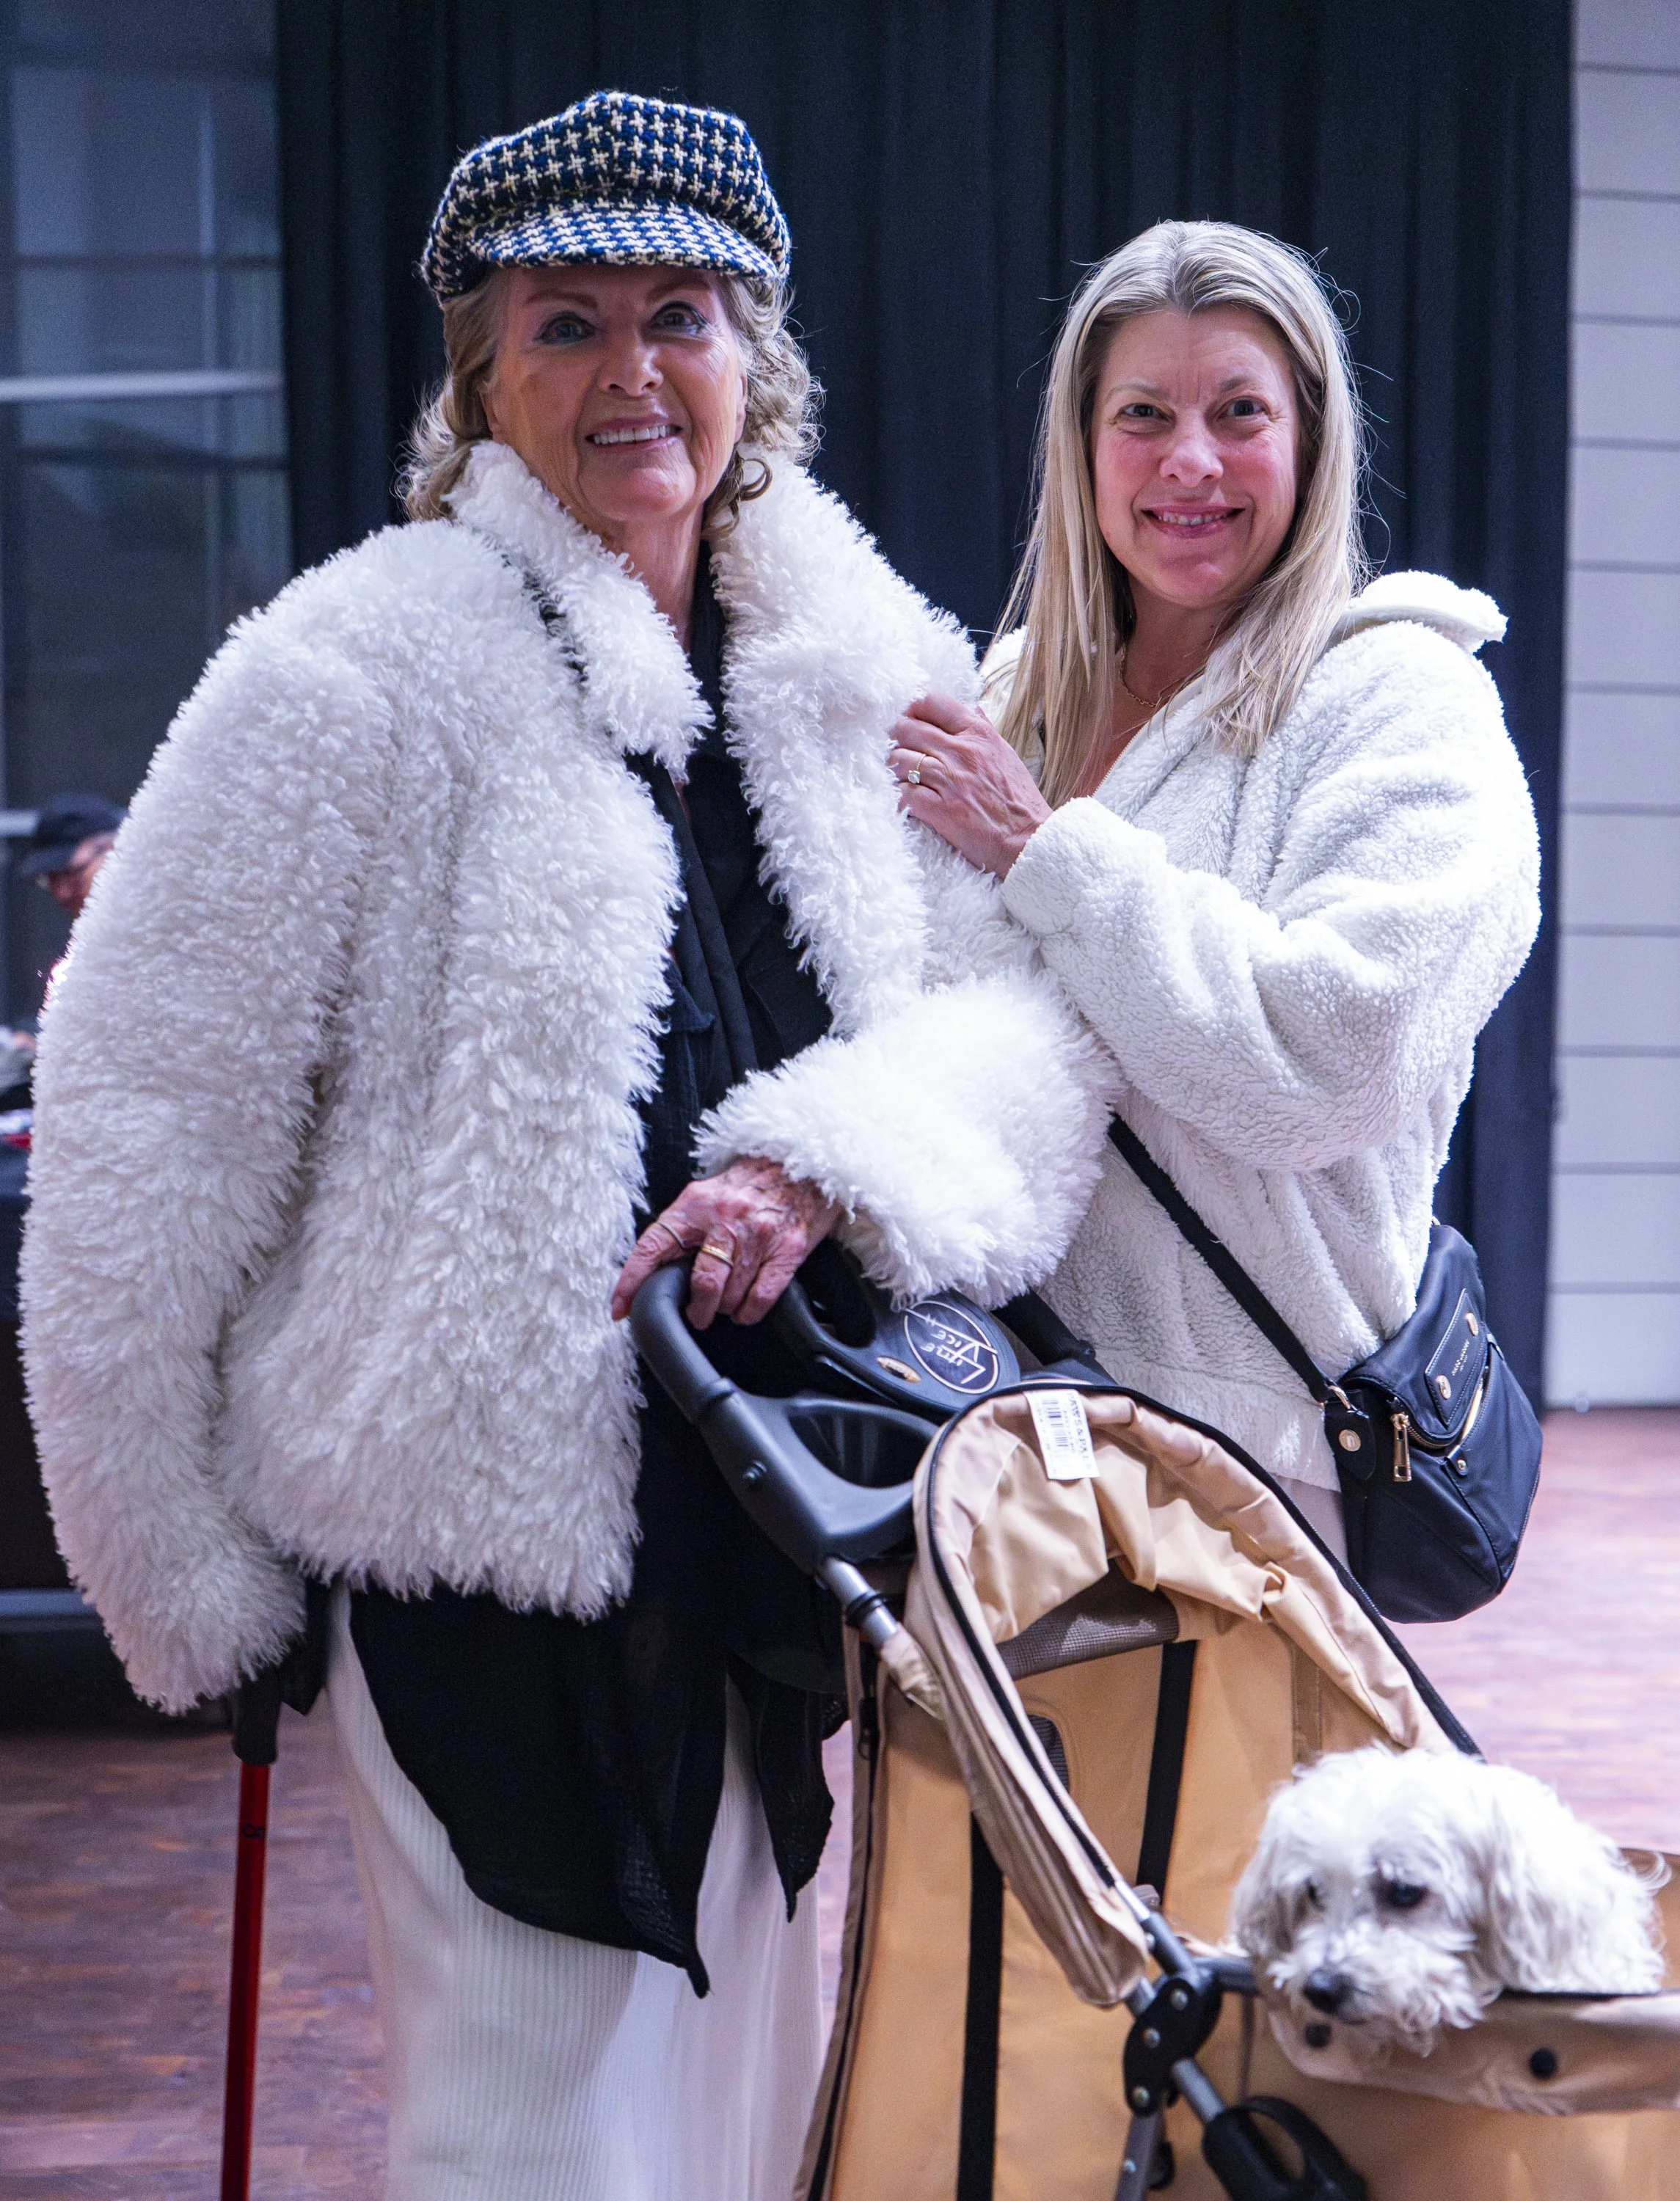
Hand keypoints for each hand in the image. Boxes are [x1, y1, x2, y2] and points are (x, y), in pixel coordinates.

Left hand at [610, 1156, 842, 1330]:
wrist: (804, 1165)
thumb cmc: (752, 1184)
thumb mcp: (708, 1195)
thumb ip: (685, 1227)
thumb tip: (659, 1268)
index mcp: (696, 1204)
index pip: (653, 1247)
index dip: (632, 1281)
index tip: (620, 1308)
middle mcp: (726, 1218)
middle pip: (702, 1283)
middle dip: (697, 1310)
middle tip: (698, 1314)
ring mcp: (759, 1235)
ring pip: (731, 1295)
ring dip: (725, 1308)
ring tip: (727, 1302)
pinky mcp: (787, 1249)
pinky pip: (761, 1297)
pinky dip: (749, 1312)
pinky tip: (746, 1308)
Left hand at [888, 693, 1051, 878]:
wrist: (1029, 840)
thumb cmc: (1019, 799)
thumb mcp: (1006, 753)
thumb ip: (984, 729)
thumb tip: (971, 708)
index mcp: (978, 733)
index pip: (931, 701)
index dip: (910, 707)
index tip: (906, 718)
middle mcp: (962, 752)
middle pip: (907, 727)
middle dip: (893, 736)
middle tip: (891, 746)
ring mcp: (950, 780)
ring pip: (899, 759)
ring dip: (892, 767)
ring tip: (897, 774)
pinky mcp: (940, 810)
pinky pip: (903, 793)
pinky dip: (897, 795)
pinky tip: (902, 798)